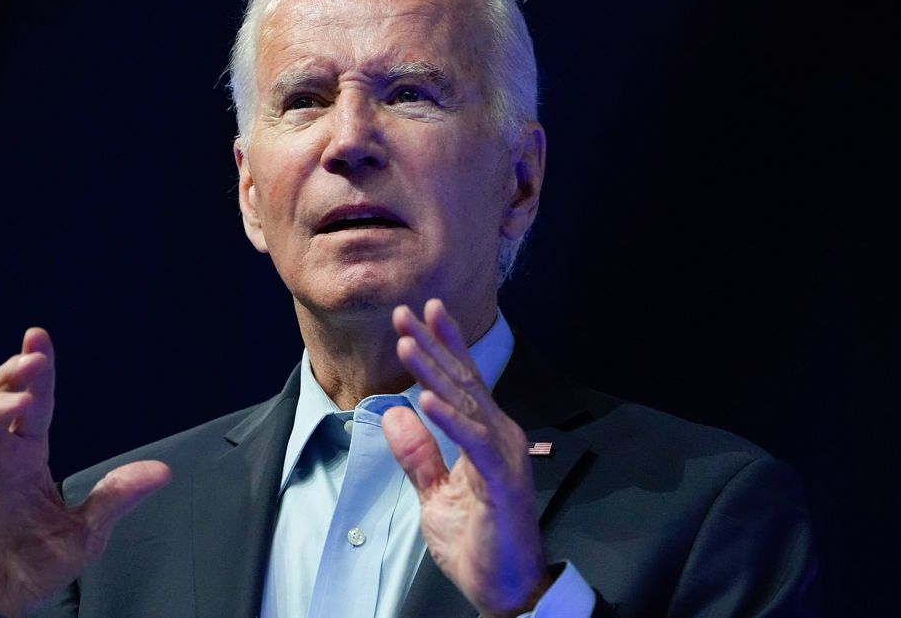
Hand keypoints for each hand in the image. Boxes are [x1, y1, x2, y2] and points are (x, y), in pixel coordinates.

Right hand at [0, 328, 171, 616]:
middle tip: (31, 359)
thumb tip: (162, 471)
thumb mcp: (86, 532)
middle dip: (11, 375)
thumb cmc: (34, 569)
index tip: (40, 338)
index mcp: (26, 457)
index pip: (33, 403)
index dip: (36, 371)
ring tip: (18, 403)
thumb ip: (117, 497)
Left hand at [382, 300, 550, 617]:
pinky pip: (473, 443)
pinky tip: (425, 399)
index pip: (461, 382)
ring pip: (465, 403)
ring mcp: (504, 456)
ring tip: (406, 343)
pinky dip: (449, 420)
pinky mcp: (502, 480)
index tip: (415, 317)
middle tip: (404, 311)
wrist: (505, 588)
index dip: (440, 347)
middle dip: (432, 344)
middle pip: (462, 381)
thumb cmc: (477, 541)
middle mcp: (500, 436)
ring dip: (433, 371)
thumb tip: (395, 414)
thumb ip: (418, 454)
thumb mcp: (434, 493)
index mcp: (486, 436)